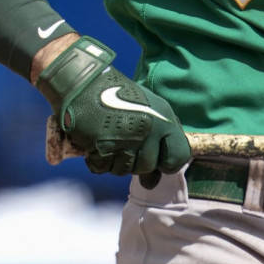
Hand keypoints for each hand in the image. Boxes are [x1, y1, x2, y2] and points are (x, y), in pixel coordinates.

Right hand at [35, 36, 190, 183]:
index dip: (167, 162)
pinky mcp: (103, 147)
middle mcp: (149, 130)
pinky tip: (96, 143)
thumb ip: (158, 140)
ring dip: (115, 160)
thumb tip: (153, 181)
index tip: (157, 160)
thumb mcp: (149, 109)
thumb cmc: (117, 95)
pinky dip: (97, 160)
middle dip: (135, 160)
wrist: (85, 83)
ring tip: (110, 138)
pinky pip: (103, 168)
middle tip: (124, 141)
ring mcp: (126, 140)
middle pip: (147, 166)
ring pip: (124, 170)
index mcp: (164, 118)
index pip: (178, 157)